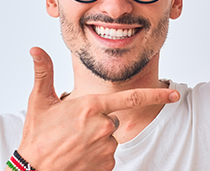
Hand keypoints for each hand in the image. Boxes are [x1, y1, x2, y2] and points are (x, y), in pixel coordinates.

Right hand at [16, 47, 179, 169]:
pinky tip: (78, 156)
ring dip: (96, 140)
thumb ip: (43, 72)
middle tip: (73, 130)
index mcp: (92, 107)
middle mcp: (104, 127)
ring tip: (73, 144)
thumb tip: (35, 49)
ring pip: (109, 138)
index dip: (157, 95)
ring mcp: (107, 148)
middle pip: (113, 119)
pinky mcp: (107, 165)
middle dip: (98, 122)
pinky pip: (108, 156)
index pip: (133, 98)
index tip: (174, 93)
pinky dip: (95, 156)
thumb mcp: (39, 101)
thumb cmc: (36, 136)